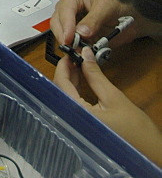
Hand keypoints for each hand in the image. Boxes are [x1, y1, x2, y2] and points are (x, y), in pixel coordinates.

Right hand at [50, 0, 140, 47]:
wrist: (128, 12)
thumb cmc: (117, 2)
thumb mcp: (106, 8)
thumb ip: (94, 20)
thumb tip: (81, 32)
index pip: (63, 11)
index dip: (66, 26)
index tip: (69, 39)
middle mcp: (67, 9)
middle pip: (58, 24)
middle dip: (65, 37)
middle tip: (74, 48)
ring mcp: (71, 23)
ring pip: (62, 36)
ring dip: (70, 45)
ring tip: (81, 52)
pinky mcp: (76, 35)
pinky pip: (72, 45)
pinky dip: (76, 50)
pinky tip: (83, 53)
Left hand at [54, 47, 161, 164]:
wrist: (149, 155)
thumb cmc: (135, 131)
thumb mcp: (114, 97)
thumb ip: (95, 75)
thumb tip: (85, 54)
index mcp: (77, 114)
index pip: (60, 84)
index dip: (63, 66)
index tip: (68, 53)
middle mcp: (72, 123)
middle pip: (61, 92)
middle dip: (67, 73)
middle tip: (75, 57)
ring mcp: (77, 128)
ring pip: (66, 99)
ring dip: (71, 82)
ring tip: (78, 66)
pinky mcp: (83, 130)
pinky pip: (73, 107)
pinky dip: (75, 94)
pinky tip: (81, 83)